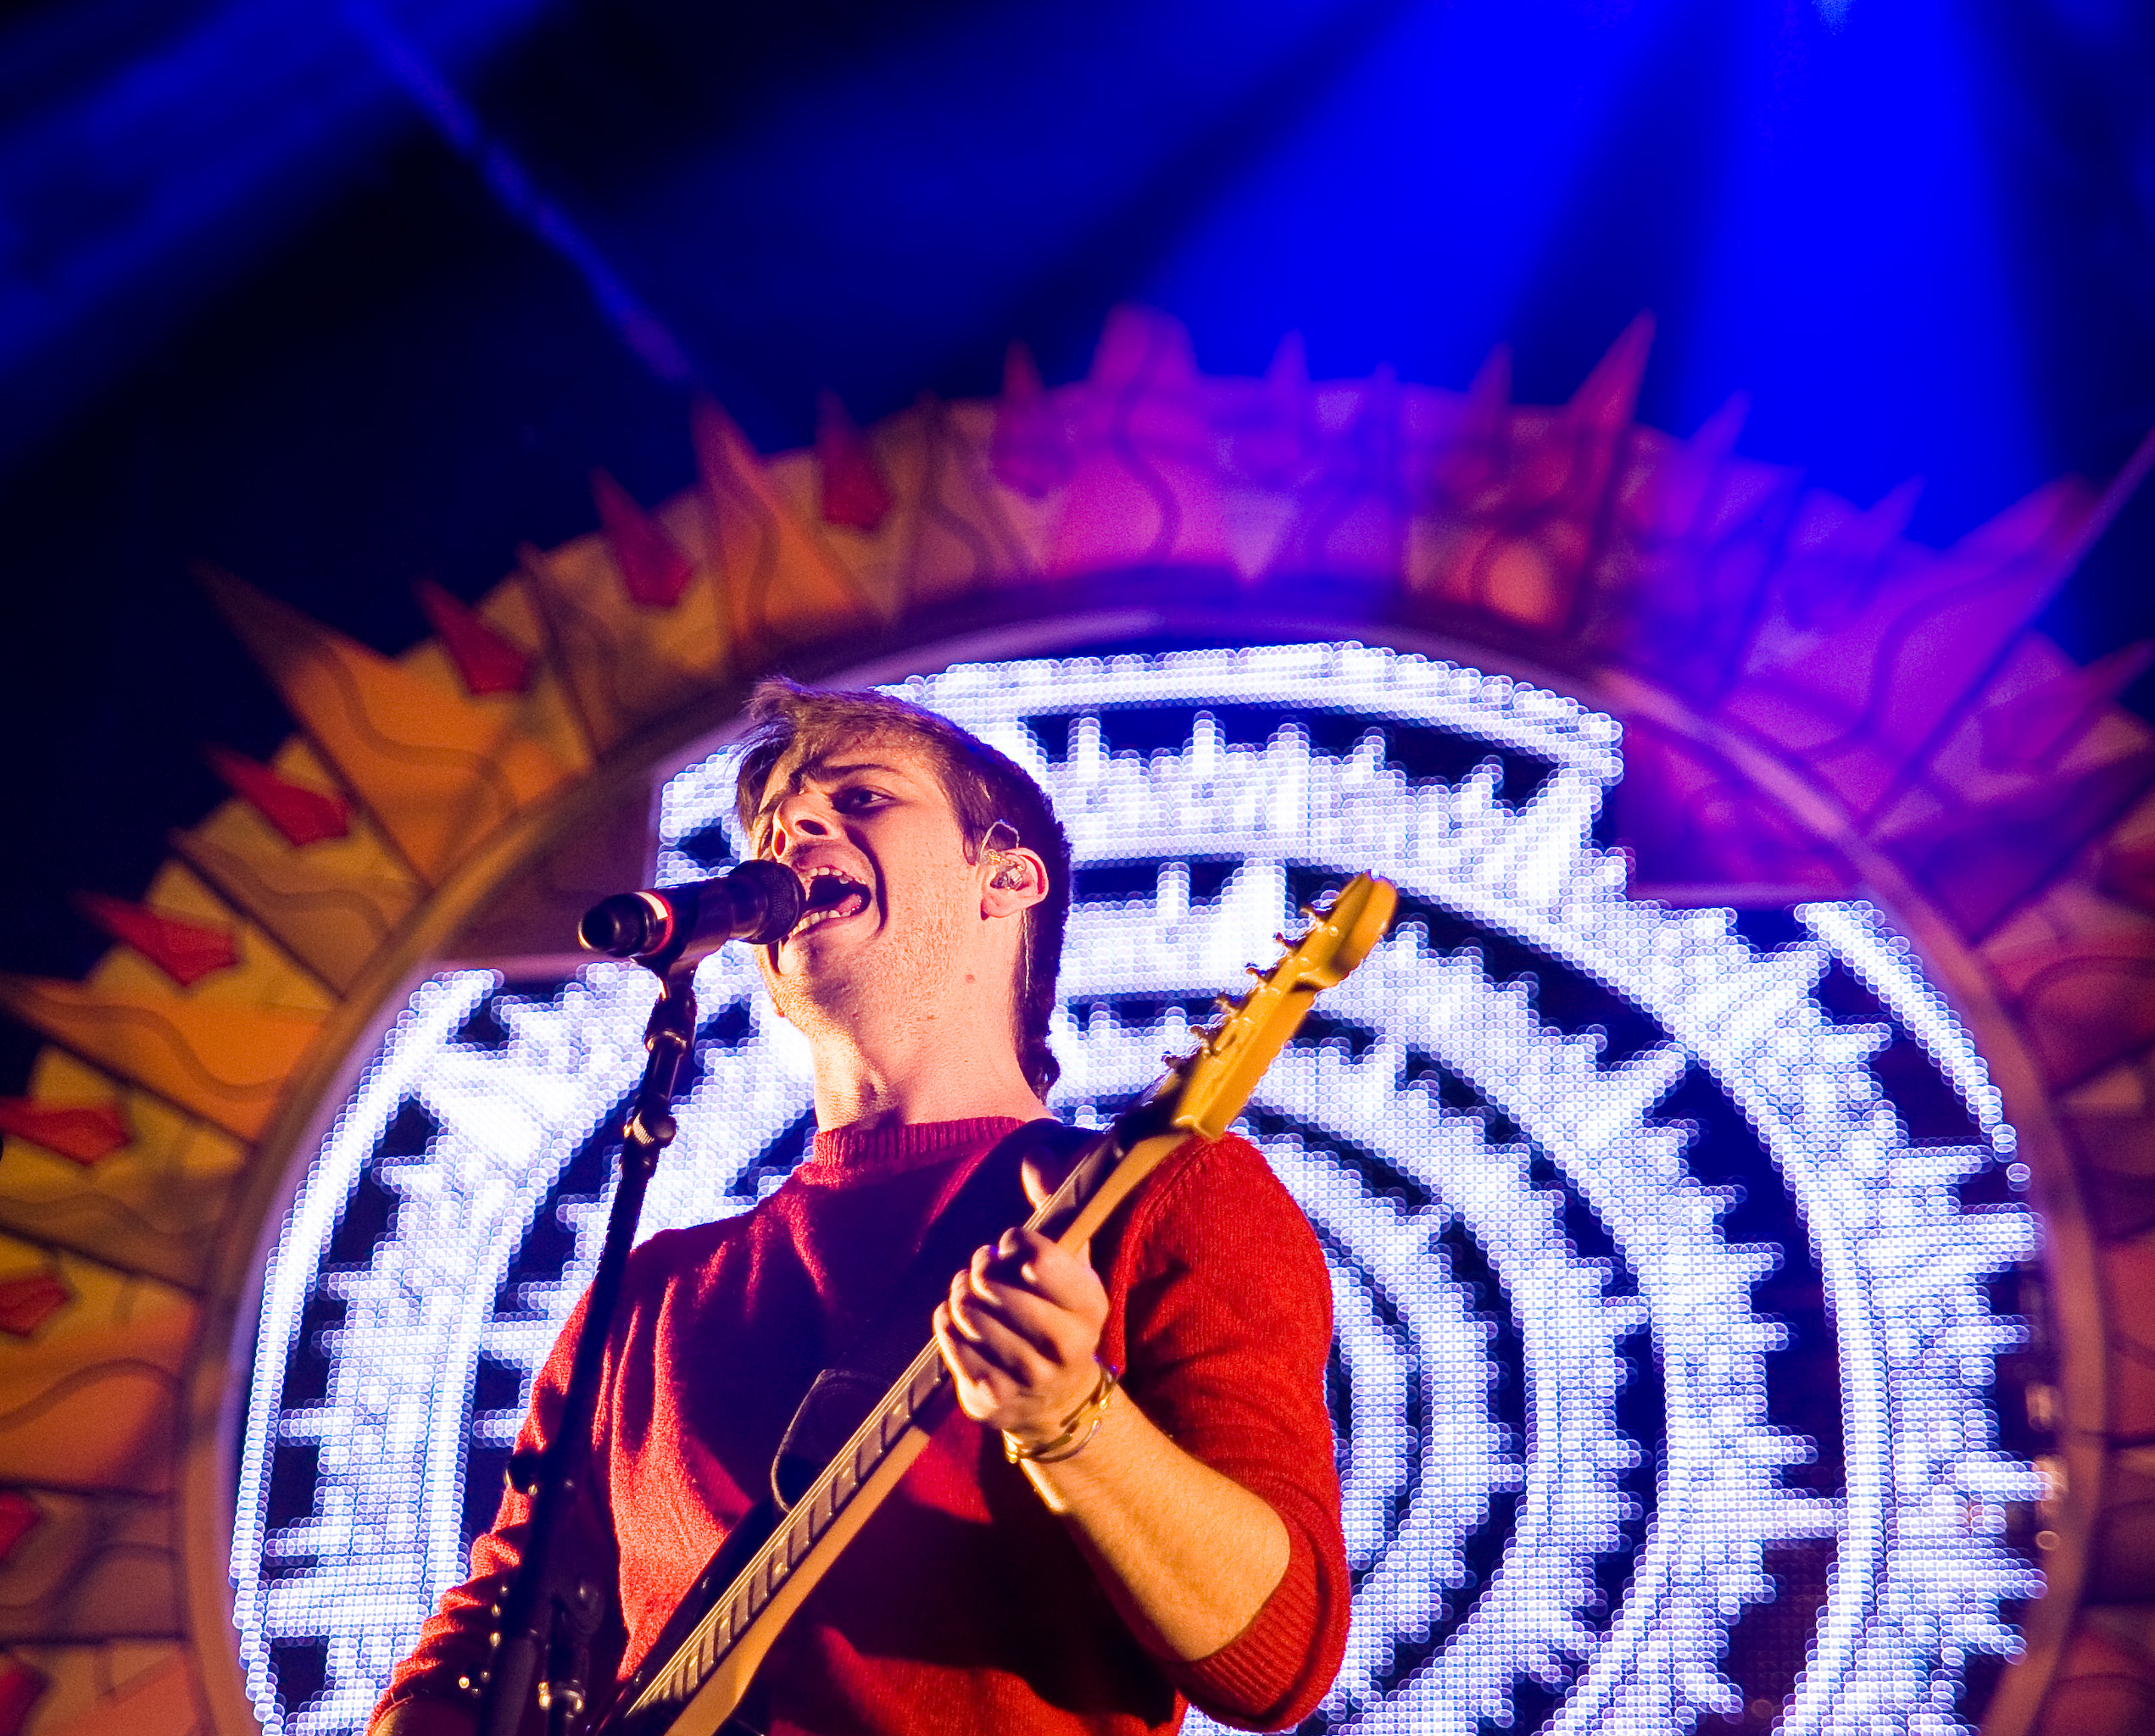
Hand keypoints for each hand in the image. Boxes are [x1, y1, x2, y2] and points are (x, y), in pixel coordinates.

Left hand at [933, 1224, 1108, 1451]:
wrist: (1057, 1401)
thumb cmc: (1059, 1314)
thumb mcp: (1071, 1263)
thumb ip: (1054, 1205)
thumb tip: (1037, 1154)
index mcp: (1091, 1304)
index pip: (1038, 1257)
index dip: (1013, 1243)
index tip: (1011, 1245)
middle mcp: (1067, 1344)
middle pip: (994, 1287)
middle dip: (979, 1269)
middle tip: (981, 1268)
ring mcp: (1030, 1376)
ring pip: (969, 1315)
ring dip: (959, 1295)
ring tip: (968, 1293)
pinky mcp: (994, 1398)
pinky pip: (951, 1345)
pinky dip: (945, 1324)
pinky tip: (956, 1320)